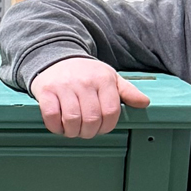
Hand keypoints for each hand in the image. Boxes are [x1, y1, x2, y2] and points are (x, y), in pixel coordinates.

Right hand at [28, 57, 150, 137]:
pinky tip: (59, 126)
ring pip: (72, 119)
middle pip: (91, 118)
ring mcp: (64, 86)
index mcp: (103, 79)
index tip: (101, 129)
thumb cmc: (85, 73)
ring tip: (72, 130)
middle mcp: (84, 82)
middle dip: (89, 132)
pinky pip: (51, 115)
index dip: (107, 127)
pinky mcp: (46, 91)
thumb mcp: (109, 77)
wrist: (56, 57)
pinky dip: (55, 126)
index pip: (110, 111)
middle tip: (86, 132)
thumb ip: (127, 91)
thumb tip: (144, 103)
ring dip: (72, 132)